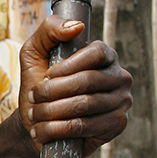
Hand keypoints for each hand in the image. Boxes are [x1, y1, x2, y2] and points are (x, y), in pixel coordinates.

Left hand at [19, 17, 131, 157]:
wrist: (38, 122)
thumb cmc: (39, 83)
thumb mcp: (35, 51)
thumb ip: (50, 29)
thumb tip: (76, 26)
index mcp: (105, 55)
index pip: (96, 53)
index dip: (68, 66)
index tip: (46, 76)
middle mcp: (119, 76)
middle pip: (88, 80)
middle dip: (53, 91)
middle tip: (34, 98)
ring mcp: (122, 101)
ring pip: (85, 105)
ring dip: (51, 111)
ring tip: (35, 115)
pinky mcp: (117, 124)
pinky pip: (85, 126)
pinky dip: (57, 129)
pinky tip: (42, 131)